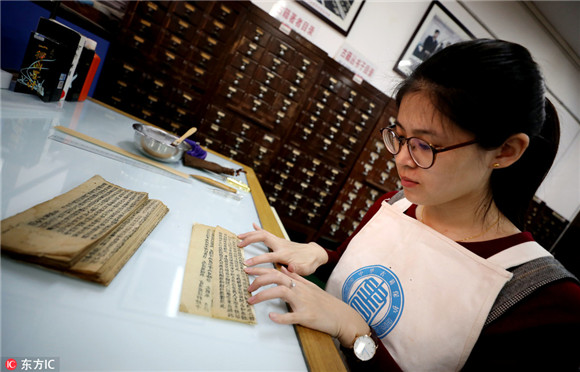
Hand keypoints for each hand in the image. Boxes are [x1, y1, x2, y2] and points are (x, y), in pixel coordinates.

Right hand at [238, 223, 327, 275]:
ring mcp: (280, 241)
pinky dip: (259, 229)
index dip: (257, 260)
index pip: (268, 256)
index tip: (246, 264)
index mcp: (285, 254)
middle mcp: (281, 245)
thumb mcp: (306, 269)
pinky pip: (267, 233)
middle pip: (263, 237)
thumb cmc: (310, 263)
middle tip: (239, 244)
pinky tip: (253, 225)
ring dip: (251, 234)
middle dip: (250, 240)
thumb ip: (298, 269)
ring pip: (263, 234)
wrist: (315, 253)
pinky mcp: (279, 241)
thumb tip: (290, 268)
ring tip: (239, 236)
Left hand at [245, 266, 369, 346]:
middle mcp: (299, 290)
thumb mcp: (311, 287)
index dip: (261, 270)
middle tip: (247, 287)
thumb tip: (284, 269)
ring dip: (264, 295)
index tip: (247, 270)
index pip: (277, 272)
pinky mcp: (306, 316)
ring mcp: (302, 303)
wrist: (341, 316)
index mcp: (299, 283)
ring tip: (251, 301)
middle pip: (276, 278)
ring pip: (281, 292)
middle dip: (259, 280)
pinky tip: (271, 316)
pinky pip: (292, 316)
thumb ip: (297, 278)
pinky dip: (280, 316)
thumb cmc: (325, 303)